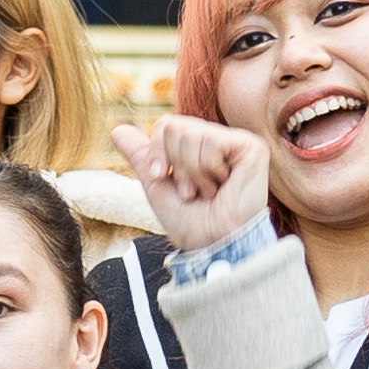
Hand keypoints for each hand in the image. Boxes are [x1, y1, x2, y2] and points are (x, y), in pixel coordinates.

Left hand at [112, 114, 268, 256]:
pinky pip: (211, 142)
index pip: (165, 125)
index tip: (162, 179)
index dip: (157, 152)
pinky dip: (208, 170)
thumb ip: (141, 156)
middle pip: (174, 126)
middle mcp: (218, 139)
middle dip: (175, 166)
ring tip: (208, 192)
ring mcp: (236, 142)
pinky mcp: (251, 147)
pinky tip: (222, 186)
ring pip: (190, 134)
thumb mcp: (157, 186)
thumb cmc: (190, 222)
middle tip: (192, 191)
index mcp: (198, 146)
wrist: (212, 244)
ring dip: (192, 173)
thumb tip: (117, 129)